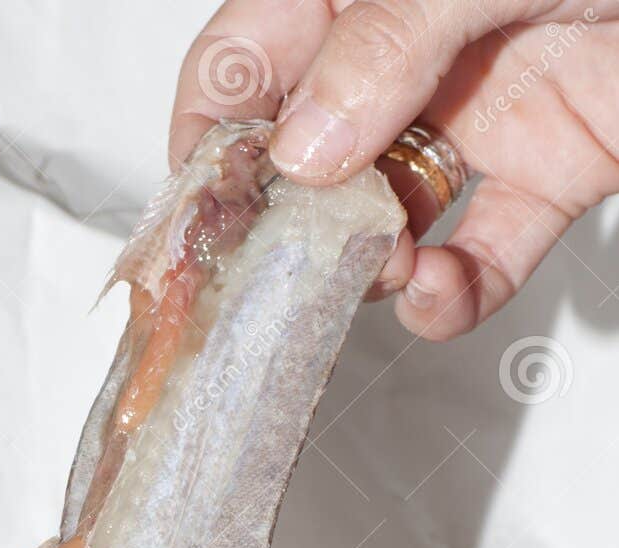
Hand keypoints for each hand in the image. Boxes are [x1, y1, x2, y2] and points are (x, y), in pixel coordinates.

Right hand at [171, 0, 618, 339]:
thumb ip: (387, 43)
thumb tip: (301, 149)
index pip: (246, 60)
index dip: (210, 140)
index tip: (201, 222)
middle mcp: (412, 46)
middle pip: (308, 155)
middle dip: (290, 225)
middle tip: (286, 275)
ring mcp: (482, 109)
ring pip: (389, 215)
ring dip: (371, 264)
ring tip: (387, 271)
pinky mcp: (555, 169)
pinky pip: (486, 250)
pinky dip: (460, 292)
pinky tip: (444, 296)